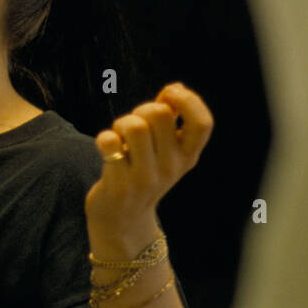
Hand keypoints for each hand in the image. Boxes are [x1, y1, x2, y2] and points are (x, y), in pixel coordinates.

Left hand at [84, 82, 212, 238]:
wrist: (123, 220)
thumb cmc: (143, 174)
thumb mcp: (166, 153)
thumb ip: (171, 121)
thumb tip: (175, 88)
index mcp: (187, 156)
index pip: (203, 124)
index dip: (188, 101)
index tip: (169, 95)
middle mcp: (171, 167)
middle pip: (159, 114)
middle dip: (142, 109)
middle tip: (134, 124)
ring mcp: (146, 177)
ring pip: (134, 126)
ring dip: (121, 123)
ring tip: (119, 136)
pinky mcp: (120, 185)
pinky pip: (109, 143)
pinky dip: (104, 138)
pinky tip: (107, 148)